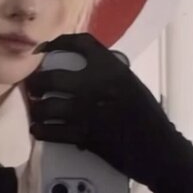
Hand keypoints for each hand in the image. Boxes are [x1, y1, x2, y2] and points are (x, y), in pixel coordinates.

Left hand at [25, 34, 192, 192]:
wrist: (159, 149)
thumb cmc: (147, 117)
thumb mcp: (131, 85)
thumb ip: (108, 74)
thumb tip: (81, 68)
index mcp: (113, 68)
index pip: (80, 44)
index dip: (57, 42)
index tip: (42, 49)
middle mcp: (98, 85)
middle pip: (52, 77)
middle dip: (36, 83)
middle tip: (33, 88)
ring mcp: (89, 111)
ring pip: (47, 106)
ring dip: (37, 110)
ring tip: (37, 112)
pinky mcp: (84, 136)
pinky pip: (51, 131)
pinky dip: (40, 130)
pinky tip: (38, 130)